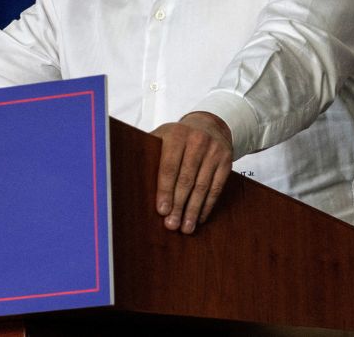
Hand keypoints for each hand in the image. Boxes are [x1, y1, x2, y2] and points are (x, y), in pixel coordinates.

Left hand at [151, 111, 232, 233]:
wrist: (209, 124)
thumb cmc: (178, 137)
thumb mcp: (163, 136)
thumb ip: (149, 152)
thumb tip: (127, 176)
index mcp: (176, 135)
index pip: (169, 166)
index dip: (165, 190)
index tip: (161, 210)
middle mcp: (197, 141)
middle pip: (186, 179)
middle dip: (178, 205)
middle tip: (171, 224)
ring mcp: (214, 151)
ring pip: (202, 186)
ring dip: (193, 210)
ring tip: (186, 227)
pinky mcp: (226, 161)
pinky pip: (216, 187)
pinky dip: (207, 205)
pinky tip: (199, 217)